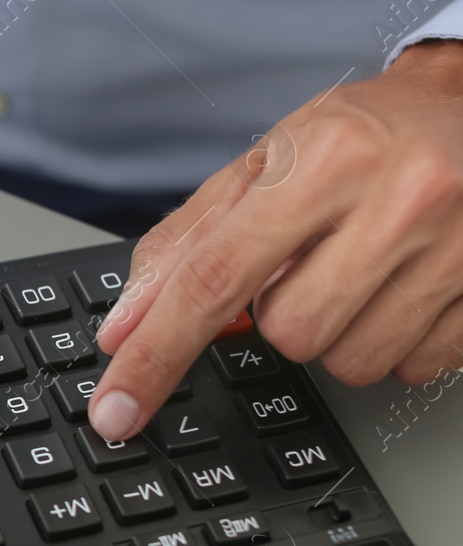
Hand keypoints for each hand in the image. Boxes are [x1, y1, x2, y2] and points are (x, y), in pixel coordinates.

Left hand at [91, 39, 462, 440]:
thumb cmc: (363, 138)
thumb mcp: (266, 164)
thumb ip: (186, 245)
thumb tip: (125, 327)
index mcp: (328, 157)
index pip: (215, 278)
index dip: (157, 351)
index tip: (116, 407)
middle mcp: (402, 196)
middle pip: (289, 332)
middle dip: (285, 311)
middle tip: (314, 261)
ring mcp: (462, 247)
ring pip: (350, 361)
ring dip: (339, 330)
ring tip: (365, 269)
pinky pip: (413, 368)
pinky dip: (395, 339)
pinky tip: (408, 284)